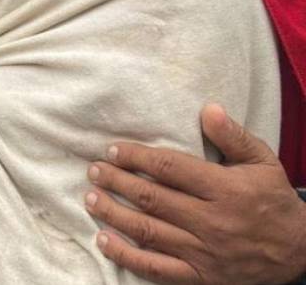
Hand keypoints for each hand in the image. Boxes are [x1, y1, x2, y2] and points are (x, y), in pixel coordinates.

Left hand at [86, 104, 305, 283]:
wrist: (299, 252)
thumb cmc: (272, 201)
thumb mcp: (262, 162)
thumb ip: (233, 136)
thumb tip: (207, 109)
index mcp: (225, 189)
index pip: (170, 168)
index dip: (136, 157)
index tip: (112, 150)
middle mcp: (211, 221)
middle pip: (151, 198)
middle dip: (116, 181)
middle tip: (93, 171)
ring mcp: (203, 252)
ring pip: (148, 231)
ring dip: (113, 214)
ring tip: (91, 198)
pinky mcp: (199, 277)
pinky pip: (156, 268)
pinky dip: (126, 256)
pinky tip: (103, 241)